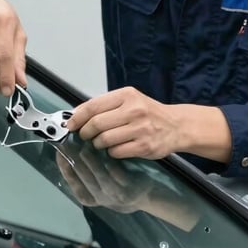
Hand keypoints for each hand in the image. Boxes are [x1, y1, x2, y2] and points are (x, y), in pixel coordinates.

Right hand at [56, 142, 156, 213]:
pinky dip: (108, 161)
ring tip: (83, 142)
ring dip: (90, 159)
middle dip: (74, 158)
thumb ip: (84, 169)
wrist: (144, 195)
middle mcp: (100, 197)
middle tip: (68, 141)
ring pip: (98, 174)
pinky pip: (117, 172)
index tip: (59, 150)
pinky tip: (104, 149)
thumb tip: (68, 149)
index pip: (72, 180)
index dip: (64, 165)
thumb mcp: (97, 184)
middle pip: (83, 176)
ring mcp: (115, 192)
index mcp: (88, 197)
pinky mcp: (129, 185)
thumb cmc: (116, 185)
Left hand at [65, 87, 179, 158]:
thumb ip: (106, 105)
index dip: (78, 117)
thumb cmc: (149, 113)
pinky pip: (116, 152)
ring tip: (102, 142)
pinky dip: (112, 152)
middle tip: (86, 135)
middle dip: (86, 132)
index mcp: (127, 95)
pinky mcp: (144, 146)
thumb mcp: (130, 100)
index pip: (94, 106)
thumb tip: (78, 115)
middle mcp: (134, 110)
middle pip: (97, 124)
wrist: (176, 125)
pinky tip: (116, 148)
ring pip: (105, 139)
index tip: (71, 124)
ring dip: (98, 143)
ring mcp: (140, 129)